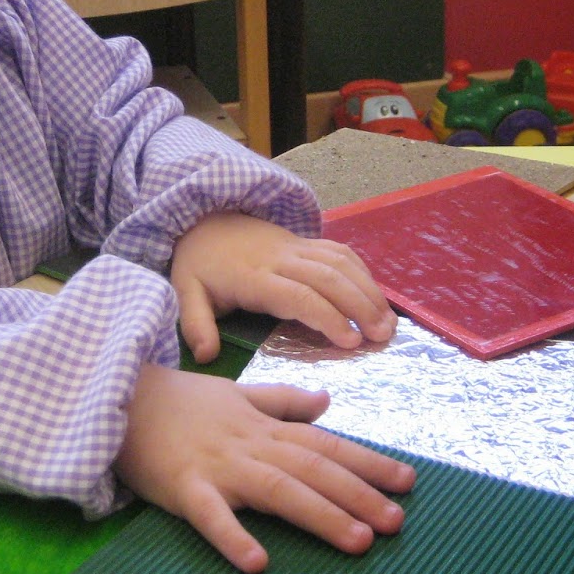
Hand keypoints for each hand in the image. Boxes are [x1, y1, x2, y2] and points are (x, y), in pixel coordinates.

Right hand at [115, 363, 415, 572]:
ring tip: (358, 540)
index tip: (408, 481)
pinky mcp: (183, 488)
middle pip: (312, 468)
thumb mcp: (236, 392)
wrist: (118, 395)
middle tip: (397, 522)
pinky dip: (233, 536)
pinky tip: (258, 563)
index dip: (367, 462)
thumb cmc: (178, 401)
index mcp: (263, 426)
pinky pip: (210, 515)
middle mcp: (250, 444)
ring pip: (278, 489)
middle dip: (358, 494)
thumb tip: (327, 401)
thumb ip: (282, 400)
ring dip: (320, 514)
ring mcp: (218, 466)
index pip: (325, 443)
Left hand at [170, 211, 395, 361]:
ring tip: (388, 323)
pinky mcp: (305, 241)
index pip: (298, 295)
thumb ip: (195, 324)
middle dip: (360, 306)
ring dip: (369, 291)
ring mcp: (296, 246)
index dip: (327, 317)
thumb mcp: (185, 292)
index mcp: (254, 276)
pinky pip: (339, 251)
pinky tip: (376, 296)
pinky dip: (362, 272)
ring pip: (341, 263)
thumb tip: (206, 356)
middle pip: (329, 278)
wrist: (203, 217)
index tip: (350, 341)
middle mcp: (282, 258)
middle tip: (382, 337)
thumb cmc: (198, 263)